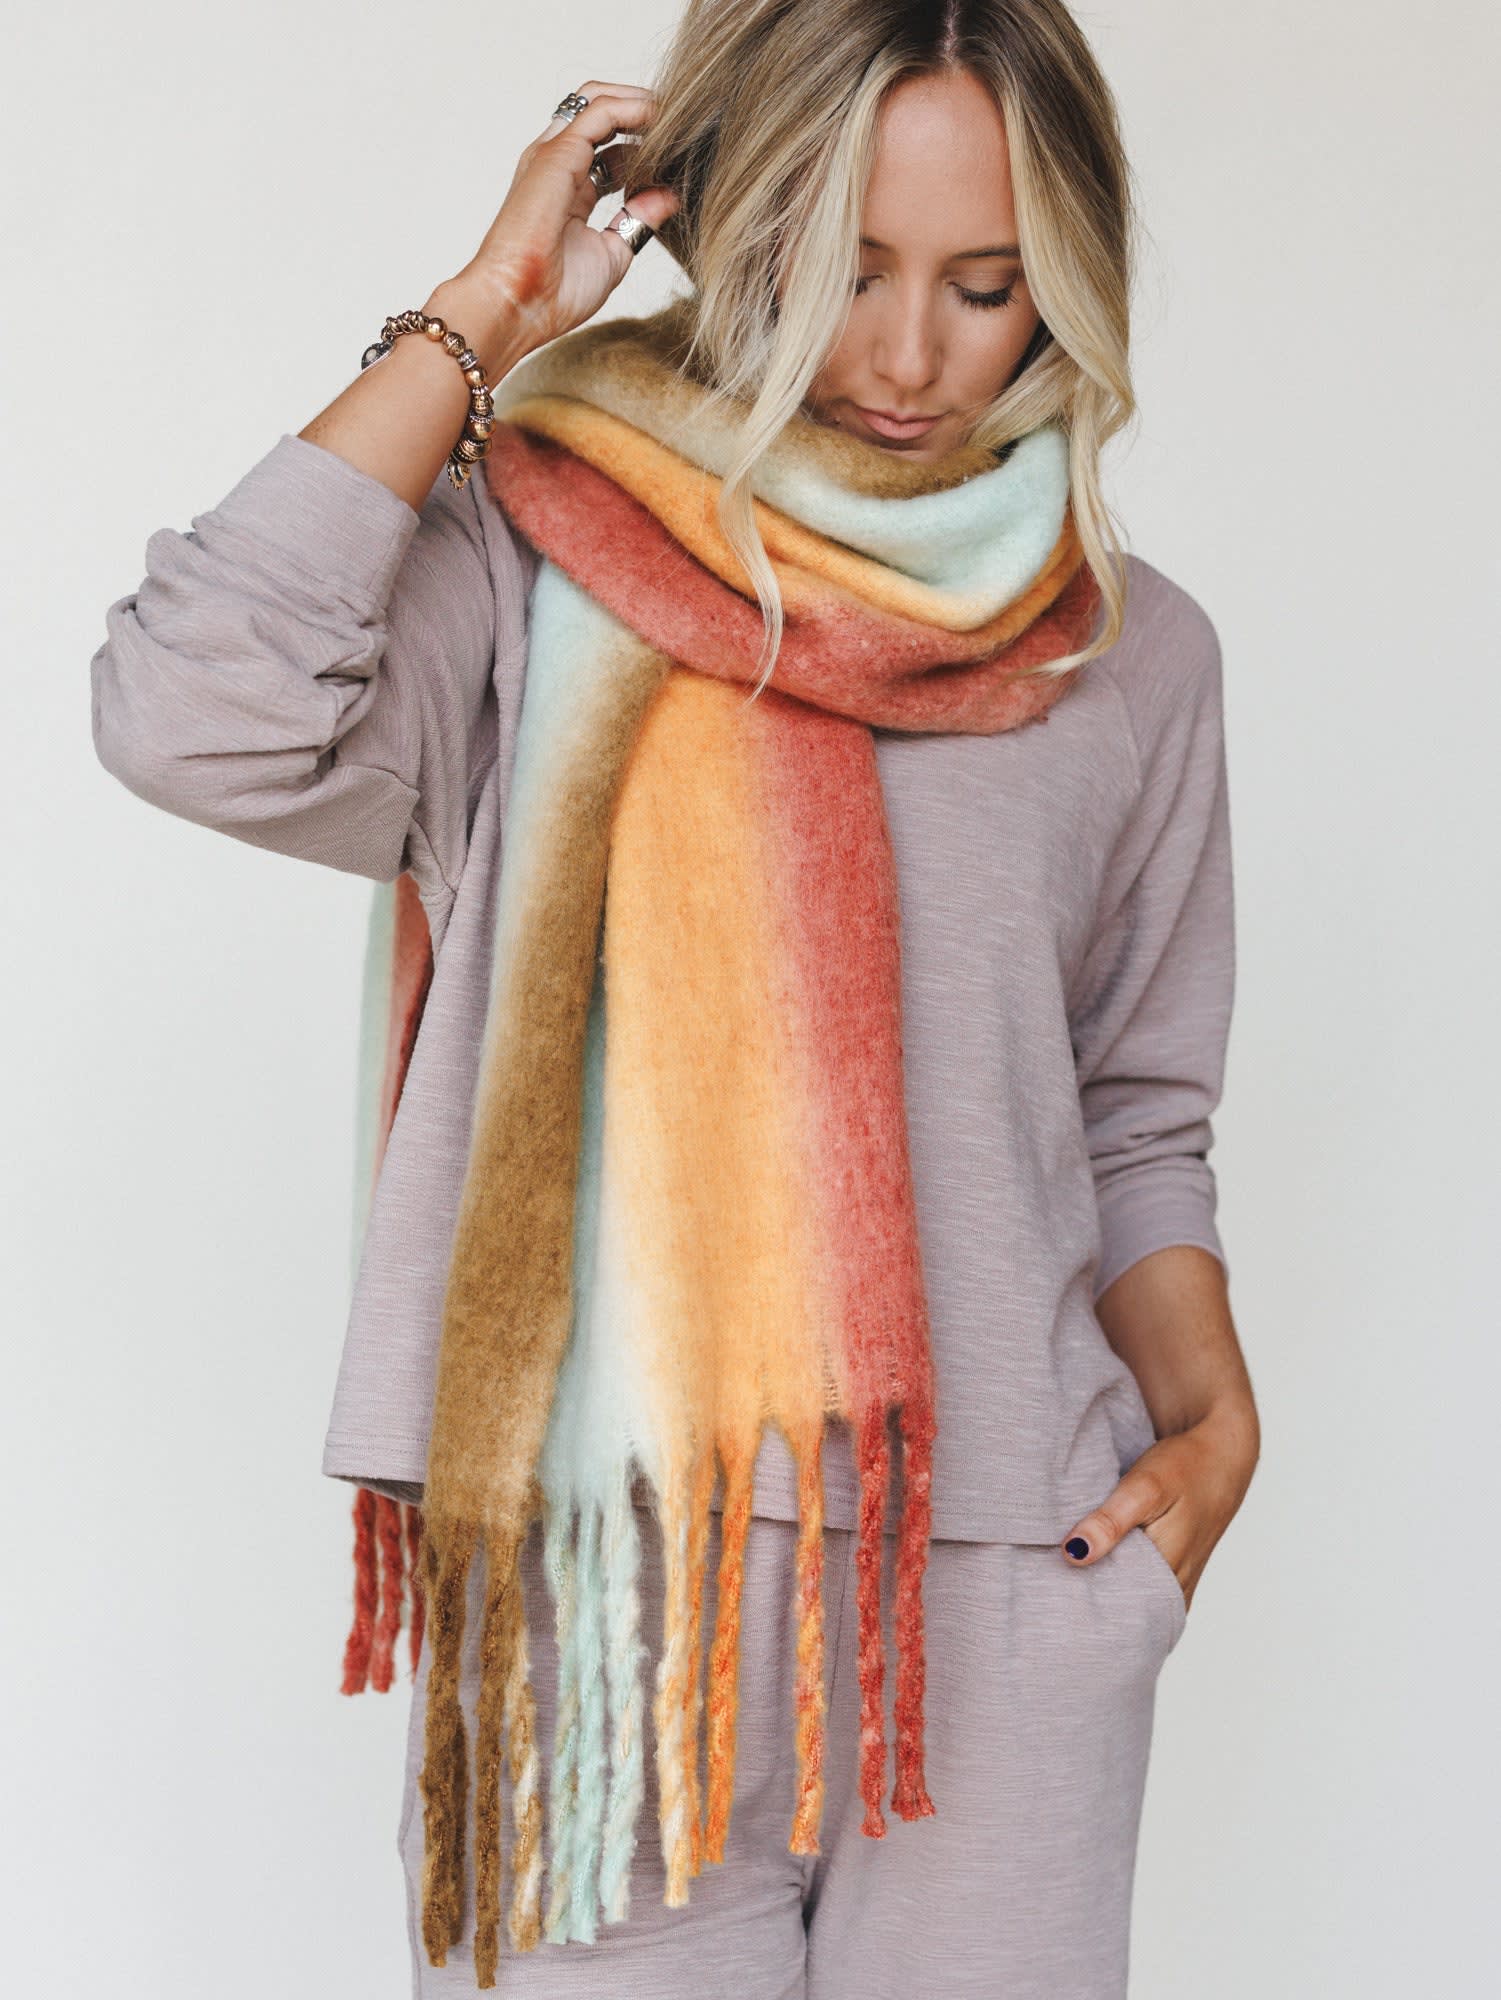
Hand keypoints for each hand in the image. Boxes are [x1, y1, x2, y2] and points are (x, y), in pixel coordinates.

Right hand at [442, 80, 679, 372]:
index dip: (644, 147)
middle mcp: (558, 164)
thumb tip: (669, 196)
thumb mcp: (612, 253)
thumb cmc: (553, 294)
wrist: (518, 305)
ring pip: (600, 100)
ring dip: (641, 103)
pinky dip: (636, 109)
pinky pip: (603, 111)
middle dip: (642, 111)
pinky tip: (663, 121)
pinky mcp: (558, 153)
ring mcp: (555, 154)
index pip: (608, 148)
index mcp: (568, 189)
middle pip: (601, 113)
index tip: (679, 157)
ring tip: (678, 117)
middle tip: (683, 126)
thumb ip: (639, 220)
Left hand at [1060, 1397, 1258, 1615]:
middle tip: (1052, 1586)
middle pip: (1124, 1610)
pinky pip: (1144, 1592)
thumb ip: (1110, 1522)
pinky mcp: (1176, 1576)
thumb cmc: (1185, 1466)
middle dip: (1090, 1599)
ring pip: (1134, 1602)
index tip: (1049, 1588)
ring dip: (1106, 1591)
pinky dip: (1121, 1582)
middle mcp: (1177, 1589)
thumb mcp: (1144, 1487)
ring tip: (1069, 1579)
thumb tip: (1073, 1554)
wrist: (1222, 1455)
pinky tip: (1097, 1569)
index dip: (1080, 1598)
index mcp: (1169, 1573)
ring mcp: (1179, 1586)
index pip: (1117, 1608)